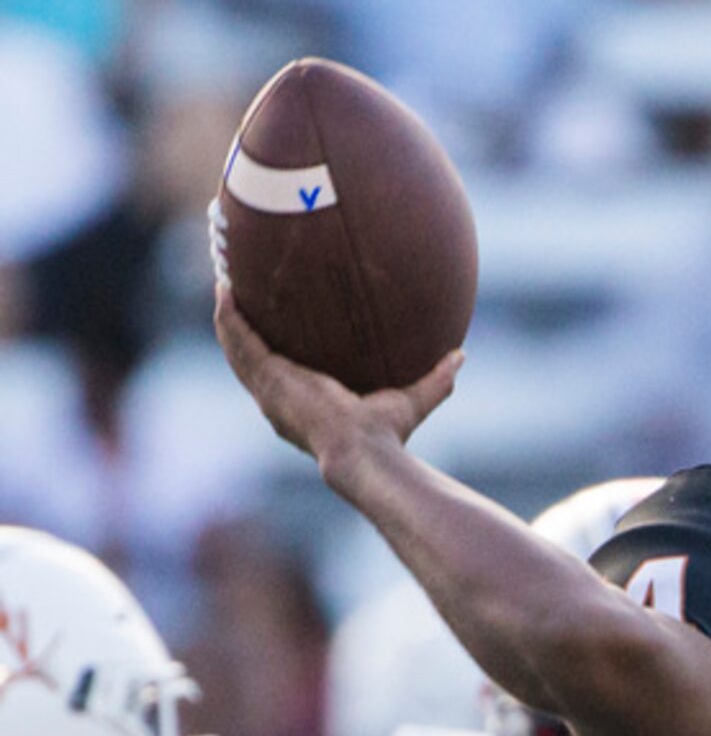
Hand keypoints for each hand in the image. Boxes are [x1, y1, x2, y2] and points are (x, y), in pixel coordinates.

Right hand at [213, 283, 459, 468]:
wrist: (362, 451)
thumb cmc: (385, 436)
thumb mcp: (411, 401)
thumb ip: (436, 380)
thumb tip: (460, 357)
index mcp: (302, 406)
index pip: (279, 376)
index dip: (270, 352)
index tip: (271, 327)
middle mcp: (277, 400)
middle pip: (248, 358)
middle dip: (239, 328)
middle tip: (236, 296)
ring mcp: (267, 390)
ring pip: (236, 348)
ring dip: (226, 316)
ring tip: (224, 284)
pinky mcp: (265, 379)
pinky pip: (238, 340)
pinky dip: (228, 317)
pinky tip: (225, 289)